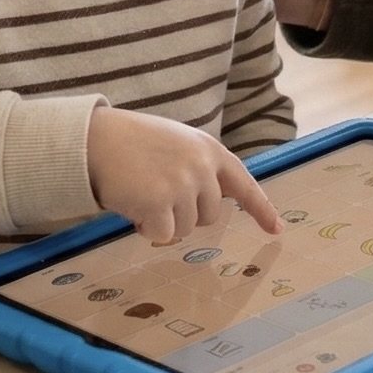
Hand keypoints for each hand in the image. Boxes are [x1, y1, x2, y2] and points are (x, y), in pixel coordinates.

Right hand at [87, 106, 283, 244]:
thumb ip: (199, 168)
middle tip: (157, 192)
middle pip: (209, 215)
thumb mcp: (177, 144)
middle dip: (185, 213)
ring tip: (141, 192)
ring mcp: (183, 185)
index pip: (244, 184)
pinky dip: (146, 228)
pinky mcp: (161, 203)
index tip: (277, 229)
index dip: (261, 209)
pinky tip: (132, 205)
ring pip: (185, 228)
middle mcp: (202, 167)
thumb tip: (212, 207)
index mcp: (209, 150)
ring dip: (163, 220)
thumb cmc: (132, 142)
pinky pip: (162, 234)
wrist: (95, 139)